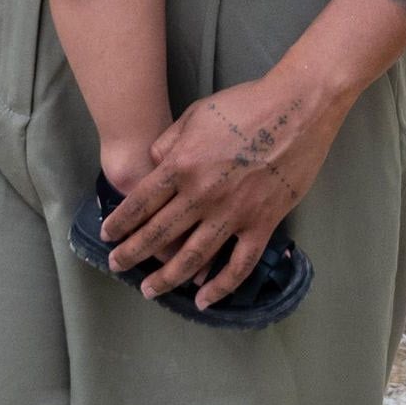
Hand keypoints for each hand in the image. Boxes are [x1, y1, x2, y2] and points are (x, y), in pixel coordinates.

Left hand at [96, 68, 345, 307]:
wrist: (297, 109)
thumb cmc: (245, 104)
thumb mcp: (196, 113)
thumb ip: (170, 142)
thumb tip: (154, 163)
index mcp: (182, 165)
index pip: (141, 202)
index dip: (122, 222)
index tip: (108, 236)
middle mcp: (201, 195)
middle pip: (159, 233)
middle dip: (133, 253)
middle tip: (117, 266)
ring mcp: (233, 213)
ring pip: (193, 256)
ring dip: (167, 277)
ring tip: (149, 290)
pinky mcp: (262, 223)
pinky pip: (239, 264)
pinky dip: (220, 286)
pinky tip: (204, 300)